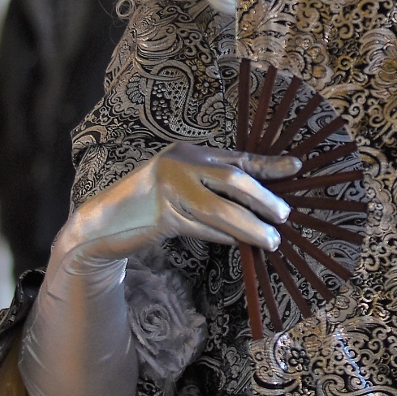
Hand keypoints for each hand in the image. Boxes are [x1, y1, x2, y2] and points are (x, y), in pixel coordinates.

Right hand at [57, 143, 301, 269]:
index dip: (267, 164)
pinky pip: (202, 228)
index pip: (235, 157)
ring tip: (271, 239)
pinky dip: (224, 237)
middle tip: (284, 216)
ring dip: (249, 226)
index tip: (295, 167)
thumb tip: (256, 207)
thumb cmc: (145, 208)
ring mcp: (167, 190)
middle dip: (263, 199)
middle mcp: (178, 165)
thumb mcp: (178, 187)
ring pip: (219, 209)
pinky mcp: (160, 217)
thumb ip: (210, 189)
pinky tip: (239, 243)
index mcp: (186, 152)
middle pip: (232, 179)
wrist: (100, 225)